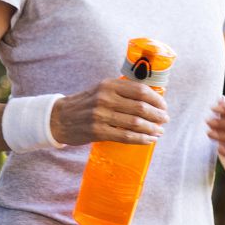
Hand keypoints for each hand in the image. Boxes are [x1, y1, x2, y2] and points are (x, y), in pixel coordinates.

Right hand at [50, 78, 168, 146]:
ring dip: (152, 129)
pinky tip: (149, 140)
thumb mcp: (101, 90)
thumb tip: (151, 98)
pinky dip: (141, 139)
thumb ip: (122, 91)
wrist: (60, 118)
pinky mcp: (98, 131)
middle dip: (157, 115)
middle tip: (164, 120)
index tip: (164, 106)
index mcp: (108, 85)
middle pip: (140, 107)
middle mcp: (105, 98)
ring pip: (135, 123)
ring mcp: (100, 115)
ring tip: (159, 131)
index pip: (140, 90)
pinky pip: (125, 137)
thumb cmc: (86, 104)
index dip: (156, 99)